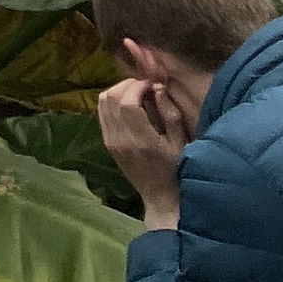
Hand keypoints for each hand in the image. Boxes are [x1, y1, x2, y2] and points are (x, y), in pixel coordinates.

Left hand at [100, 77, 191, 223]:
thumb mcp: (180, 142)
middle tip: (143, 87)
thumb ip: (170, 113)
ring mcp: (111, 141)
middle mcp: (121, 140)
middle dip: (127, 85)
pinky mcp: (107, 143)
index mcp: (142, 140)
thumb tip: (157, 87)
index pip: (127, 102)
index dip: (137, 87)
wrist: (160, 196)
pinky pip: (101, 113)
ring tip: (135, 93)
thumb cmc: (176, 169)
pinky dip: (111, 102)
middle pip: (111, 98)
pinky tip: (127, 105)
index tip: (151, 86)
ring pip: (102, 102)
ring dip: (117, 90)